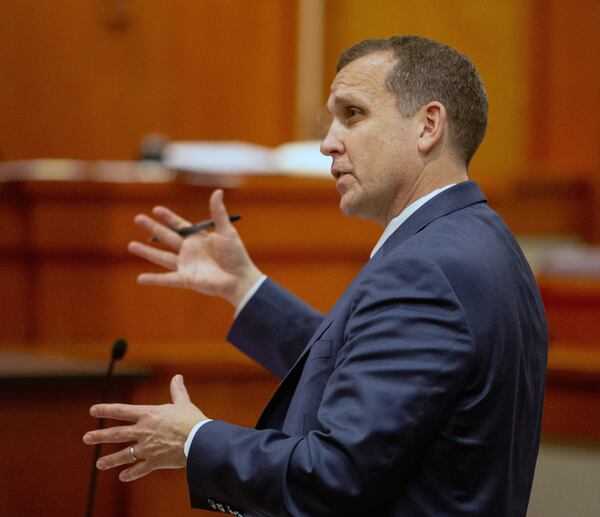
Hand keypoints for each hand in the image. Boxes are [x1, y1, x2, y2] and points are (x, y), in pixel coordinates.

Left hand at [83, 375, 205, 481]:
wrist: (199, 441)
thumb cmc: (192, 420)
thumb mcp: (183, 403)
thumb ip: (177, 391)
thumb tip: (177, 377)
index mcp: (148, 415)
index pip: (122, 411)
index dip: (106, 410)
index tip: (93, 410)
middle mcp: (143, 431)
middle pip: (117, 434)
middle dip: (100, 436)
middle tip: (86, 438)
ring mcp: (147, 448)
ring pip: (123, 454)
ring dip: (110, 459)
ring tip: (99, 464)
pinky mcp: (154, 462)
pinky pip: (139, 469)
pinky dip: (130, 473)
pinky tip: (122, 476)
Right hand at [128, 189, 262, 306]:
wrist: (240, 278)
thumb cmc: (236, 255)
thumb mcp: (227, 231)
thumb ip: (219, 213)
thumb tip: (217, 191)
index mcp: (199, 239)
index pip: (179, 226)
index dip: (168, 218)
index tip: (156, 209)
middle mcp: (190, 251)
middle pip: (167, 238)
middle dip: (152, 228)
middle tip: (137, 218)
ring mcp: (186, 265)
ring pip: (162, 257)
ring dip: (146, 252)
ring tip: (130, 245)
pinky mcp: (187, 279)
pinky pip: (167, 279)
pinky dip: (154, 280)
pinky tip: (140, 279)